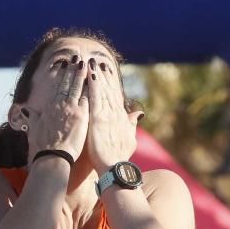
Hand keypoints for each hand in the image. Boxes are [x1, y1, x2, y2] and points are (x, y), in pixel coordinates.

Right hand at [25, 57, 88, 162]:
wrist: (52, 157)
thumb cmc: (42, 146)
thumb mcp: (34, 129)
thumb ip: (32, 117)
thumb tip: (25, 109)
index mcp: (50, 107)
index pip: (58, 87)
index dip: (62, 75)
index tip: (65, 65)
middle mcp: (61, 105)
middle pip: (69, 83)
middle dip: (73, 69)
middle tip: (78, 57)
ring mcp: (72, 109)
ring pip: (79, 88)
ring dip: (83, 74)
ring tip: (87, 63)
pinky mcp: (81, 117)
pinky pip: (88, 99)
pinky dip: (91, 88)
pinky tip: (96, 80)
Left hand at [84, 56, 140, 173]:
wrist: (114, 167)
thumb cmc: (118, 156)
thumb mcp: (129, 138)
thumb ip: (132, 124)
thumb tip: (139, 113)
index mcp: (120, 118)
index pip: (115, 97)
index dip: (111, 84)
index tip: (107, 72)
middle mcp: (115, 114)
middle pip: (109, 91)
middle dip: (104, 75)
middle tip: (99, 61)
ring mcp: (107, 115)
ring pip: (103, 91)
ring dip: (98, 76)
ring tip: (93, 62)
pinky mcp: (99, 119)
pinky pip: (96, 98)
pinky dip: (94, 85)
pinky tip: (91, 75)